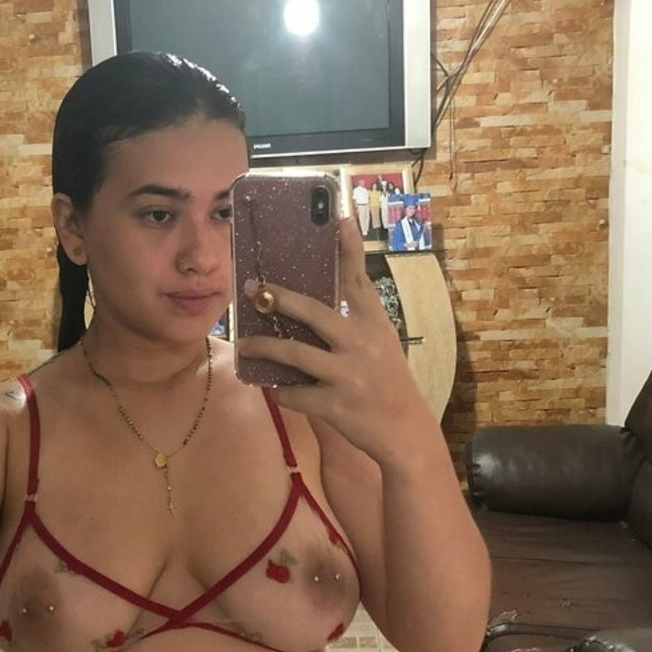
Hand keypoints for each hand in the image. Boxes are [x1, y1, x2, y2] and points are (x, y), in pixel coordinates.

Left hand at [237, 217, 435, 465]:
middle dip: (280, 299)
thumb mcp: (381, 343)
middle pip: (314, 313)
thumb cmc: (387, 382)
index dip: (348, 249)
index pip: (358, 280)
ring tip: (245, 344)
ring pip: (296, 354)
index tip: (337, 219)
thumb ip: (356, 318)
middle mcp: (362, 345)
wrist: (406, 432)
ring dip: (264, 348)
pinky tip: (271, 387)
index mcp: (375, 324)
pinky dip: (281, 391)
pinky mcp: (337, 405)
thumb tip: (316, 297)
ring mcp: (349, 375)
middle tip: (253, 289)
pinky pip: (296, 394)